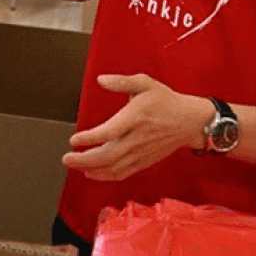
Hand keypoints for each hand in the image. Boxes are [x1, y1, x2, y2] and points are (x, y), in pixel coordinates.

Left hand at [63, 74, 212, 180]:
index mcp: (135, 118)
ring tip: (73, 165)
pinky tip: (91, 173)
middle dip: (84, 160)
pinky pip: (123, 173)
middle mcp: (137, 139)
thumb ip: (122, 81)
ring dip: (91, 170)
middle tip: (65, 159)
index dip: (90, 138)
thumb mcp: (145, 83)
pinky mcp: (144, 161)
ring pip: (114, 168)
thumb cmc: (165, 101)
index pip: (109, 132)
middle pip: (108, 156)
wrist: (190, 122)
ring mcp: (141, 153)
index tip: (74, 140)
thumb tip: (101, 80)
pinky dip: (106, 175)